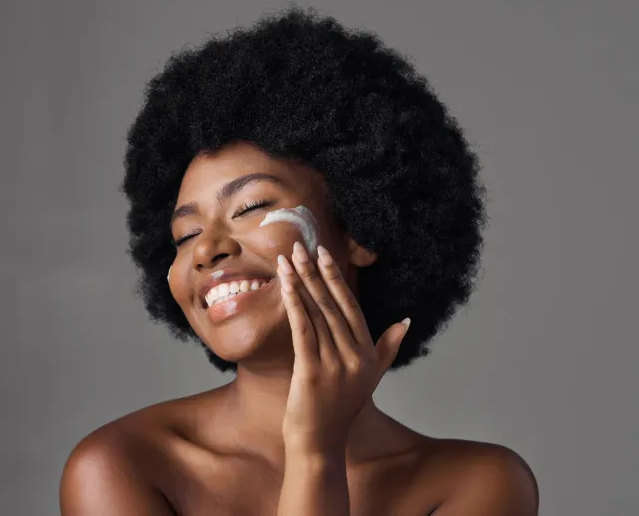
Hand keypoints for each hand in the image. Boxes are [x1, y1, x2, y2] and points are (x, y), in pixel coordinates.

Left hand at [277, 241, 410, 455]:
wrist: (320, 445)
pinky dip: (294, 305)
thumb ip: (388, 349)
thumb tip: (406, 321)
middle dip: (315, 272)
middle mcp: (356, 357)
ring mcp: (336, 365)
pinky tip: (285, 285)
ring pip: (316, 314)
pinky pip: (303, 330)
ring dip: (300, 283)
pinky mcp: (313, 372)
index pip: (351, 307)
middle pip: (332, 305)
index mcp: (369, 354)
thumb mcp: (370, 377)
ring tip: (286, 259)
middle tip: (300, 245)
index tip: (324, 253)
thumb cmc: (339, 409)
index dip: (336, 278)